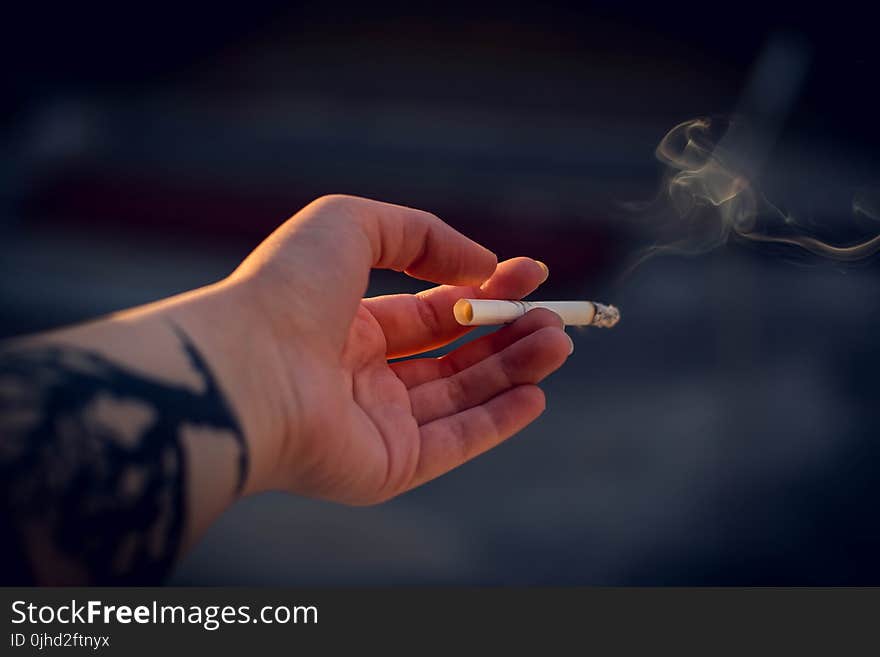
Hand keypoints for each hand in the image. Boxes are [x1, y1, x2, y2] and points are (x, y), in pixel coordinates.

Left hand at [208, 195, 572, 503]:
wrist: (246, 368)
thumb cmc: (288, 289)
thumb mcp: (352, 224)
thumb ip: (421, 234)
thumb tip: (481, 263)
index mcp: (349, 325)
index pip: (433, 311)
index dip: (484, 290)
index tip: (533, 273)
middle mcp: (363, 377)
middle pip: (454, 357)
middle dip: (508, 334)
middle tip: (558, 317)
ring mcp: (375, 424)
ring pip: (461, 398)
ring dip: (514, 371)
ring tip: (560, 343)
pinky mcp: (387, 467)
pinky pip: (454, 443)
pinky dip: (498, 421)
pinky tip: (536, 394)